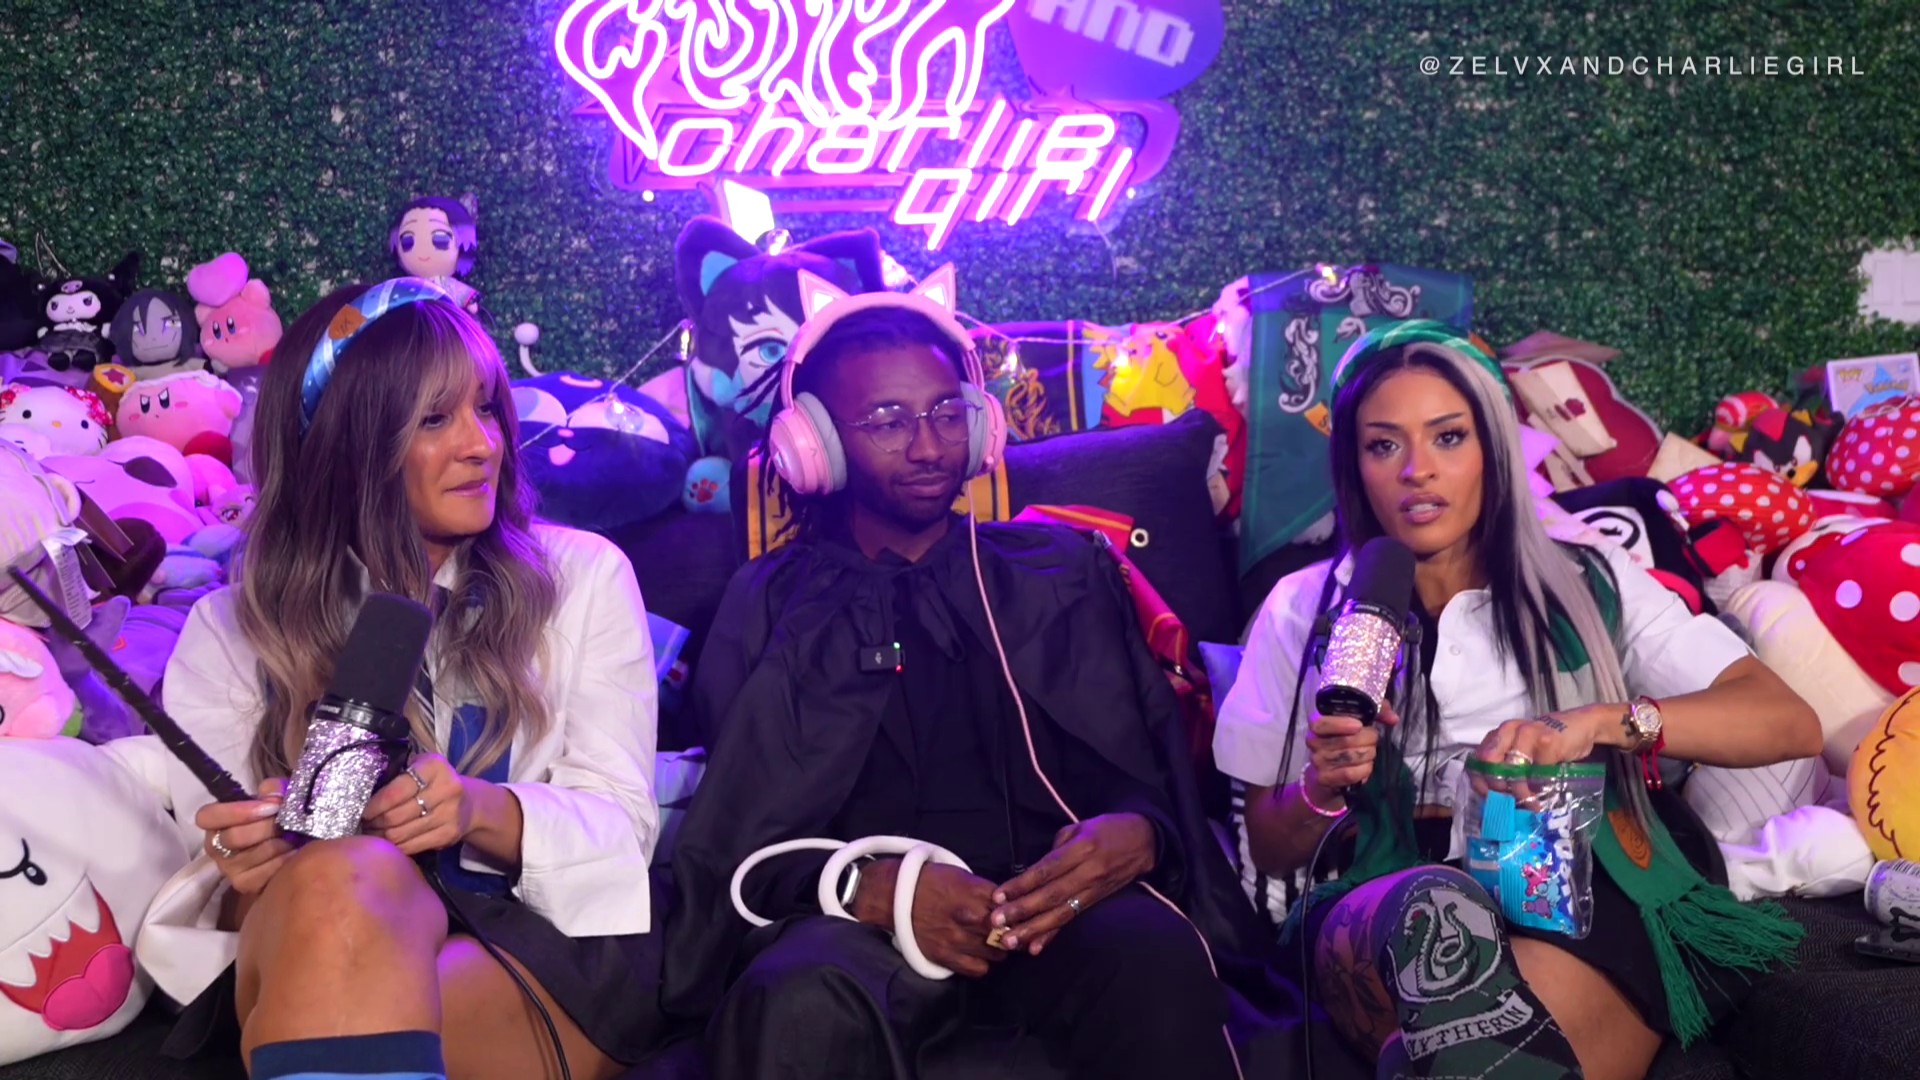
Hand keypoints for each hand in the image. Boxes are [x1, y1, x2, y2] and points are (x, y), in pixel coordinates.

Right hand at [195, 778, 293, 895]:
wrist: (295, 845)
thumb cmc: (278, 817)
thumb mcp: (275, 797)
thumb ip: (272, 790)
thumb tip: (272, 795)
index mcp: (218, 823)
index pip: (207, 816)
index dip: (236, 811)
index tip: (269, 807)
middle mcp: (217, 847)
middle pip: (234, 837)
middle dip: (267, 827)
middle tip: (287, 822)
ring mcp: (229, 868)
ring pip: (252, 855)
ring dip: (279, 843)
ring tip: (295, 837)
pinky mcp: (245, 884)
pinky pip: (264, 873)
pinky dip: (284, 861)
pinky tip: (295, 853)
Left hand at [362, 754, 474, 855]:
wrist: (468, 803)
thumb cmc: (434, 782)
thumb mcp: (419, 766)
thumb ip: (396, 774)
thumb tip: (362, 793)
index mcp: (435, 767)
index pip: (395, 791)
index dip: (374, 805)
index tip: (362, 811)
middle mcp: (446, 789)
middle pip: (396, 815)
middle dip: (374, 822)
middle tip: (365, 824)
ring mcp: (449, 814)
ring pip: (400, 833)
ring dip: (381, 836)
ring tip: (373, 833)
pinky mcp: (449, 834)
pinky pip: (411, 846)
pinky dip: (396, 847)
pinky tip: (389, 842)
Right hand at [852, 859, 1006, 977]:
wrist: (893, 897)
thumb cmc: (929, 882)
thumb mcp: (960, 875)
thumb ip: (984, 891)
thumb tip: (1007, 904)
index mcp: (973, 891)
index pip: (1010, 906)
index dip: (1015, 912)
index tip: (1014, 915)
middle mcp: (968, 915)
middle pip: (1007, 931)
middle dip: (1010, 932)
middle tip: (1009, 932)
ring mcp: (957, 937)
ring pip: (997, 953)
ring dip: (998, 949)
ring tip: (993, 945)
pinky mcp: (945, 955)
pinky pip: (978, 969)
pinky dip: (982, 964)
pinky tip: (978, 956)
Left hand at [989, 813, 1156, 954]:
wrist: (1145, 843)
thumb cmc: (1108, 829)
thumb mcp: (1081, 827)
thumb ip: (1056, 847)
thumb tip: (1034, 870)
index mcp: (1082, 849)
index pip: (1046, 870)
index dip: (1022, 884)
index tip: (999, 895)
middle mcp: (1088, 873)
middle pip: (1050, 895)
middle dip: (1021, 910)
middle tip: (996, 922)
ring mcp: (1092, 891)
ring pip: (1059, 913)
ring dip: (1033, 929)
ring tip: (1010, 940)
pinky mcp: (1095, 903)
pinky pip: (1071, 921)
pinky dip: (1052, 936)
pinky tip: (1035, 948)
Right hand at [1305, 700, 1399, 792]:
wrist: (1329, 769)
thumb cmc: (1345, 738)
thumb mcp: (1360, 720)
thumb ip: (1377, 712)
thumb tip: (1393, 718)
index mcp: (1317, 724)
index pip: (1321, 723)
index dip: (1340, 724)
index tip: (1359, 725)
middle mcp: (1313, 742)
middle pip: (1344, 741)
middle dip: (1368, 740)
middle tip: (1373, 740)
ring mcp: (1317, 761)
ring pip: (1350, 758)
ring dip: (1368, 755)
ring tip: (1370, 753)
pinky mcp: (1324, 778)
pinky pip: (1349, 774)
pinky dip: (1364, 770)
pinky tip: (1366, 767)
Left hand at [1471, 708, 1609, 800]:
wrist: (1581, 727)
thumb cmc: (1547, 744)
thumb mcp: (1522, 752)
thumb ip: (1507, 767)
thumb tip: (1495, 798)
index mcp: (1499, 734)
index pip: (1478, 760)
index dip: (1481, 782)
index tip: (1491, 799)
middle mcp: (1509, 730)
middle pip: (1491, 764)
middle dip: (1499, 787)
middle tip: (1511, 801)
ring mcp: (1528, 733)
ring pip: (1514, 770)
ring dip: (1522, 792)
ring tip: (1532, 804)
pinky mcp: (1548, 741)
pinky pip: (1538, 771)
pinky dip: (1541, 785)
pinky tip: (1546, 790)